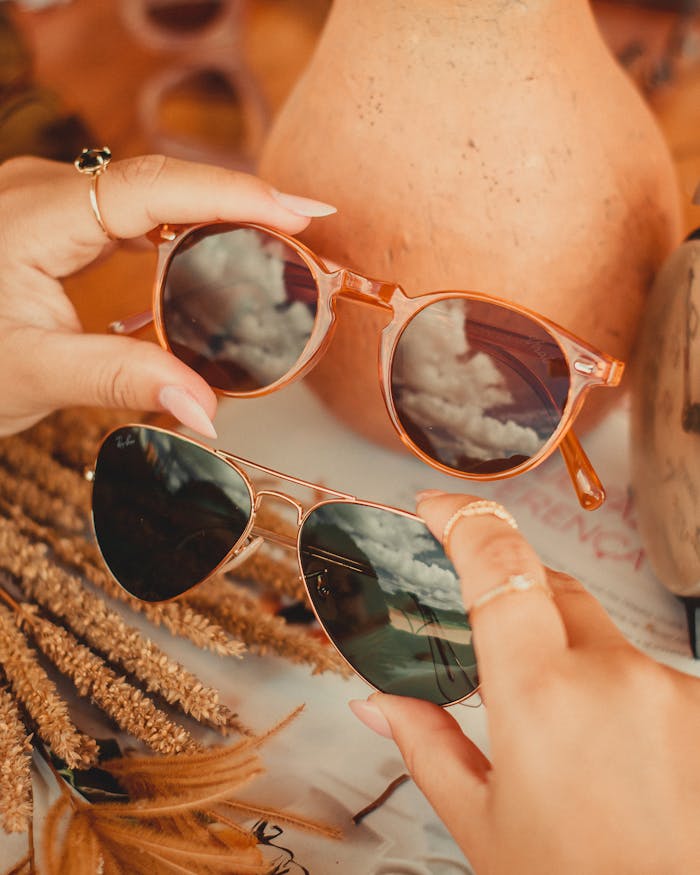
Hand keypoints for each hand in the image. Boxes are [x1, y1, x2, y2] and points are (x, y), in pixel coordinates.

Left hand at [0, 153, 334, 436]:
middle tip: (310, 228)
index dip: (233, 195)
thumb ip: (122, 382)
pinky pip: (132, 209)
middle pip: (163, 177)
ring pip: (151, 189)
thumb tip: (209, 411)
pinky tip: (216, 247)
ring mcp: (48, 199)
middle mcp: (43, 190)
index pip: (152, 188)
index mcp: (34, 217)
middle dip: (242, 198)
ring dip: (217, 209)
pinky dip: (184, 225)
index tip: (301, 211)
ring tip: (280, 236)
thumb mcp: (33, 376)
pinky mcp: (56, 218)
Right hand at [349, 491, 699, 874]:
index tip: (437, 507)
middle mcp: (614, 675)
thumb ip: (426, 744)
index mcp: (541, 696)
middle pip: (551, 588)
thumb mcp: (483, 823)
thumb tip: (378, 704)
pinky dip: (613, 689)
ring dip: (569, 656)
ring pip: (600, 633)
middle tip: (489, 641)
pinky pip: (642, 669)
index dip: (464, 520)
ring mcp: (670, 688)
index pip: (500, 566)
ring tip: (560, 731)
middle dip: (512, 596)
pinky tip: (607, 747)